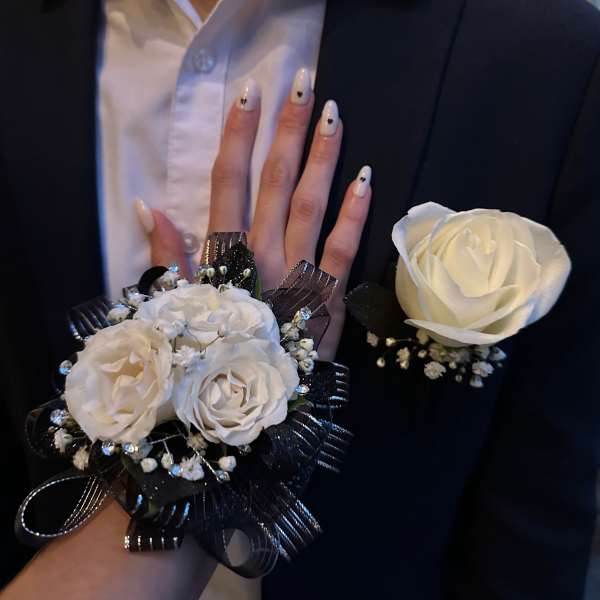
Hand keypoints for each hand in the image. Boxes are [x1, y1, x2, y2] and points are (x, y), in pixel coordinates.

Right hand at [137, 74, 371, 359]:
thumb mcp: (179, 308)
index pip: (228, 182)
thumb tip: (147, 206)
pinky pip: (343, 249)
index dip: (237, 137)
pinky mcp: (329, 295)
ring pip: (312, 203)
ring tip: (334, 113)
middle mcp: (263, 254)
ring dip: (323, 156)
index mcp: (225, 256)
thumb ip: (166, 258)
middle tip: (303, 82)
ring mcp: (299, 272)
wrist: (253, 407)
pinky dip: (355, 213)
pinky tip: (366, 177)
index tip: (249, 96)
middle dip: (287, 129)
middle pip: (275, 180)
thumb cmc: (214, 354)